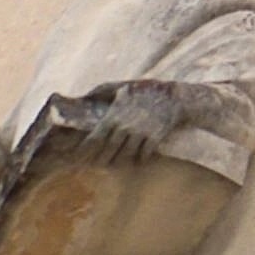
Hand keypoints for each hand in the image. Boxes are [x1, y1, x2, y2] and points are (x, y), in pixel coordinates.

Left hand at [67, 83, 182, 166]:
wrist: (176, 96)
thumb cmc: (146, 91)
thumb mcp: (122, 87)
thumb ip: (102, 91)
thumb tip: (85, 95)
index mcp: (113, 116)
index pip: (93, 140)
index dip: (84, 152)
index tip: (78, 160)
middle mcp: (124, 127)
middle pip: (106, 152)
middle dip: (100, 161)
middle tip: (96, 167)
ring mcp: (140, 133)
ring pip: (124, 156)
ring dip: (118, 163)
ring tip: (114, 167)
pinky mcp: (154, 138)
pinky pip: (143, 155)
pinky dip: (139, 160)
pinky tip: (137, 162)